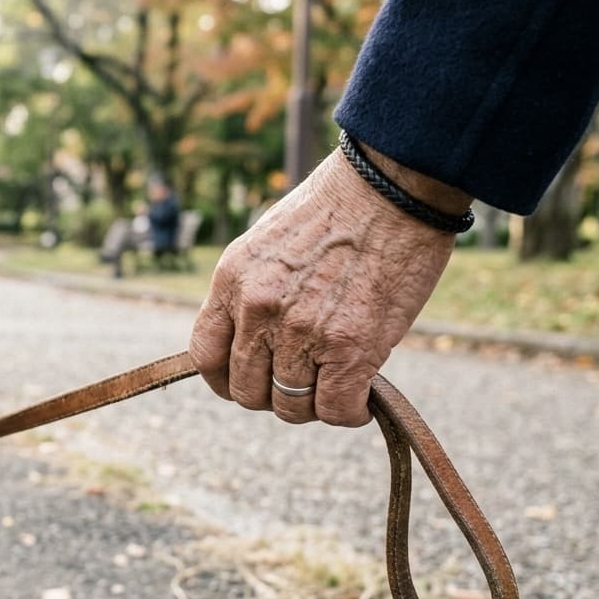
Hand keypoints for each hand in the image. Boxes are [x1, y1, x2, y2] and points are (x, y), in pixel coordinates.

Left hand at [189, 145, 466, 426]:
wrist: (393, 186)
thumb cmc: (339, 208)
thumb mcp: (268, 243)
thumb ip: (253, 291)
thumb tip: (257, 343)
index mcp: (232, 281)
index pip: (205, 355)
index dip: (225, 380)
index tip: (249, 382)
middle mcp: (258, 309)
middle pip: (246, 391)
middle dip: (272, 396)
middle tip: (303, 384)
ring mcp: (301, 331)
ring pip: (290, 407)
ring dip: (313, 404)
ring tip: (336, 384)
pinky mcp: (349, 348)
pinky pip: (335, 409)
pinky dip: (348, 413)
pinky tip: (361, 399)